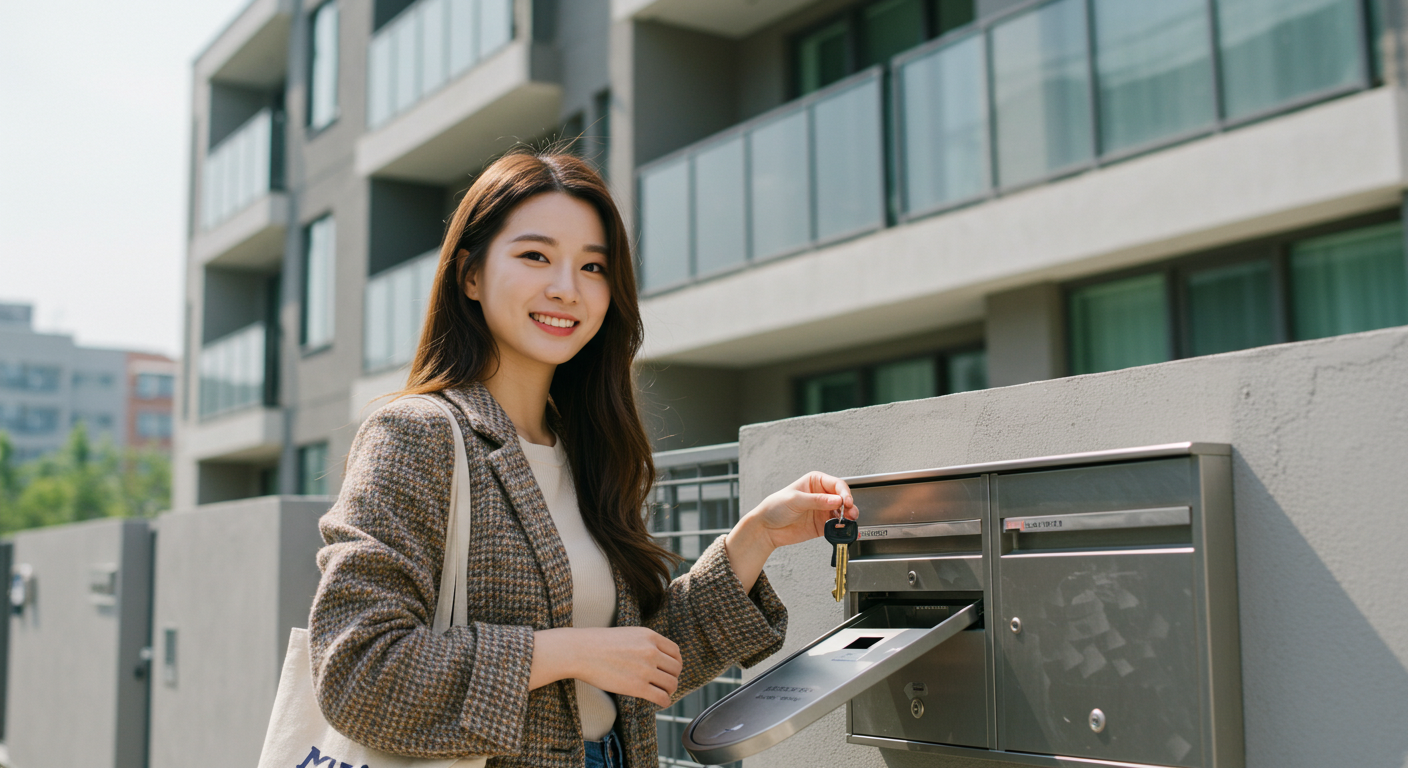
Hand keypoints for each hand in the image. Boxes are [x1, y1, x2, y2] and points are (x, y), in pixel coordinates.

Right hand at [529, 626, 681, 708]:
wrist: (579, 651)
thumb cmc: (598, 643)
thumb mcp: (628, 634)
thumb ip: (645, 643)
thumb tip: (657, 656)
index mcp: (650, 636)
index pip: (676, 652)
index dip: (675, 663)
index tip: (669, 670)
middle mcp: (651, 651)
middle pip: (676, 669)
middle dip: (672, 677)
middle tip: (664, 683)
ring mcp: (645, 669)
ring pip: (672, 684)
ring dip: (669, 690)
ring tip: (660, 693)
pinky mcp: (637, 687)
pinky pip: (662, 697)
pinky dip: (664, 702)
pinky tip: (659, 702)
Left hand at [724, 471, 856, 592]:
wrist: (766, 528)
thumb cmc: (775, 507)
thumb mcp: (795, 500)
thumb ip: (816, 500)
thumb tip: (836, 500)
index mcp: (815, 482)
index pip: (836, 484)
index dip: (844, 492)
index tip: (846, 501)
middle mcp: (821, 495)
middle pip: (843, 498)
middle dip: (849, 505)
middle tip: (850, 512)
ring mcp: (822, 510)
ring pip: (843, 512)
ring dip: (848, 517)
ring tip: (849, 521)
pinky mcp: (822, 525)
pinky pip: (836, 526)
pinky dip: (841, 528)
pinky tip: (842, 529)